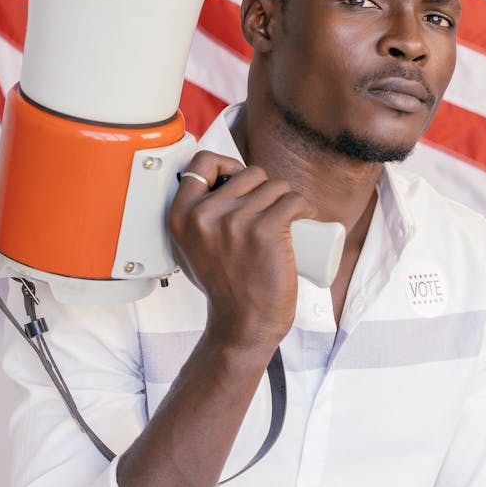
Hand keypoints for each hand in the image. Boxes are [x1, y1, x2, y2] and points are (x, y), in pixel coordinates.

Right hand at [168, 151, 314, 358]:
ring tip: (287, 218)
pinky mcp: (266, 230)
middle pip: (248, 173)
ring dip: (286, 198)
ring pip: (275, 186)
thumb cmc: (222, 288)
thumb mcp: (189, 248)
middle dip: (264, 187)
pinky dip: (304, 205)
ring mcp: (235, 221)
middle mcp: (204, 215)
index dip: (226, 164)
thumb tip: (212, 184)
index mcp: (181, 216)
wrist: (242, 324)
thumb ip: (191, 219)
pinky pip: (293, 199)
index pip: (202, 162)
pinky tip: (304, 215)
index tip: (241, 179)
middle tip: (269, 212)